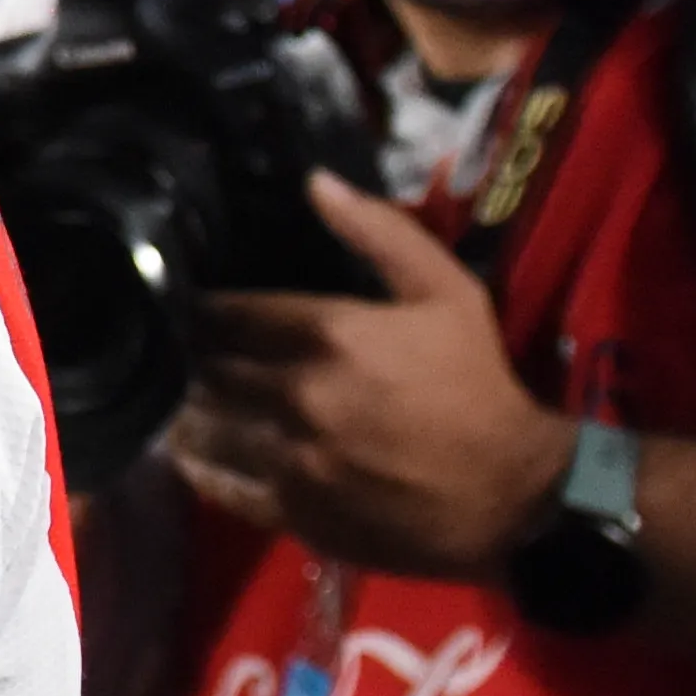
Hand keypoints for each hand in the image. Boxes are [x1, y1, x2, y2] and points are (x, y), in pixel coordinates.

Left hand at [169, 172, 574, 580]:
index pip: (228, 313)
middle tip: (178, 352)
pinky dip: (202, 470)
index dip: (200, 309)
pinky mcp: (295, 514)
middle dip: (192, 358)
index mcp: (329, 335)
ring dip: (189, 411)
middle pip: (209, 369)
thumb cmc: (481, 384)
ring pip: (207, 428)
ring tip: (179, 399)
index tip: (184, 306)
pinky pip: (224, 489)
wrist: (518, 492)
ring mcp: (293, 459)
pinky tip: (192, 454)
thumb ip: (380, 232)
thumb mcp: (449, 292)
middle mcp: (299, 395)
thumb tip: (315, 181)